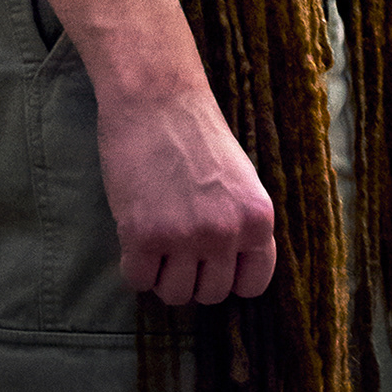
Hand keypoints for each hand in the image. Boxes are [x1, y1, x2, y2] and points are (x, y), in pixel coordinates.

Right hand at [96, 83, 277, 305]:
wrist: (156, 96)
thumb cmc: (196, 135)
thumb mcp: (241, 182)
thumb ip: (241, 227)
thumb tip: (232, 276)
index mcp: (258, 220)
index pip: (252, 285)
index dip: (228, 275)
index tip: (211, 260)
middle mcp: (226, 233)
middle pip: (210, 294)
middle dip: (192, 274)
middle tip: (177, 239)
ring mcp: (185, 237)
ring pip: (175, 295)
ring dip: (161, 273)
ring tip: (156, 233)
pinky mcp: (142, 236)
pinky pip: (137, 281)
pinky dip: (133, 264)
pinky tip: (134, 233)